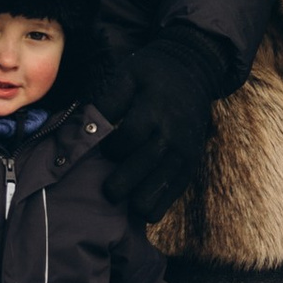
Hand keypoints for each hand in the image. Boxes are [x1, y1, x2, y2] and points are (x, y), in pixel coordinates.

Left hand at [108, 38, 221, 220]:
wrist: (195, 69)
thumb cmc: (154, 72)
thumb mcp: (129, 73)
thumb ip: (110, 100)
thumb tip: (88, 126)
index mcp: (154, 107)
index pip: (131, 135)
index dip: (113, 148)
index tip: (102, 152)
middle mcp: (172, 130)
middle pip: (147, 162)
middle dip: (125, 181)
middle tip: (108, 193)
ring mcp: (185, 147)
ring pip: (165, 180)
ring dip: (145, 198)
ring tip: (128, 207)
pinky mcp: (192, 158)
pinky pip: (179, 186)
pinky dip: (163, 202)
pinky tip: (145, 212)